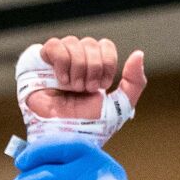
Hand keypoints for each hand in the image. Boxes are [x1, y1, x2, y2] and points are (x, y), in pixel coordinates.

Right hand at [15, 37, 144, 145]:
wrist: (63, 137)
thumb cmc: (87, 127)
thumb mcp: (119, 108)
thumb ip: (134, 84)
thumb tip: (139, 54)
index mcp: (95, 69)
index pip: (106, 45)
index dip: (106, 64)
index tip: (100, 87)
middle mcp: (77, 60)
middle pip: (92, 43)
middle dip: (92, 70)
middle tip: (85, 90)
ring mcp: (59, 59)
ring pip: (74, 42)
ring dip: (78, 71)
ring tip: (72, 89)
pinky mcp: (41, 60)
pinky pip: (55, 45)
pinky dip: (62, 64)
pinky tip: (60, 81)